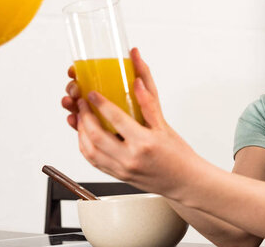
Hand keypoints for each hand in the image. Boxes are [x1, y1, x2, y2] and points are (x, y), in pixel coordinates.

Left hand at [61, 48, 203, 197]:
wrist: (184, 182)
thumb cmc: (178, 155)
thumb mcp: (164, 126)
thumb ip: (148, 103)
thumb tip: (138, 83)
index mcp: (144, 143)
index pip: (116, 119)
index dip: (101, 104)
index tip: (92, 94)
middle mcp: (131, 158)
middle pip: (96, 136)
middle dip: (84, 116)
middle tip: (82, 103)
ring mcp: (122, 170)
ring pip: (90, 151)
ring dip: (80, 132)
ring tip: (79, 118)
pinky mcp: (118, 176)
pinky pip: (94, 162)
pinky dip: (85, 147)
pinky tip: (85, 136)